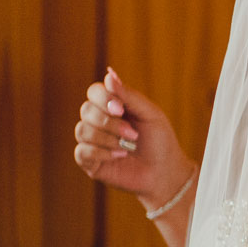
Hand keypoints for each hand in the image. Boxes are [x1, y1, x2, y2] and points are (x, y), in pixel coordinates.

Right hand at [74, 67, 192, 210]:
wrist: (165, 172)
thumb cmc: (160, 142)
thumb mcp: (150, 114)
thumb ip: (129, 95)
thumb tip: (109, 74)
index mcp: (113, 107)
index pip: (94, 92)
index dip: (103, 98)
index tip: (121, 109)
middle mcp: (99, 121)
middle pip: (86, 110)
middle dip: (109, 121)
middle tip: (132, 133)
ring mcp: (92, 141)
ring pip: (82, 130)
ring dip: (107, 138)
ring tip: (127, 147)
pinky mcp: (89, 161)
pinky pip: (82, 151)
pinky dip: (101, 152)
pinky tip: (119, 156)